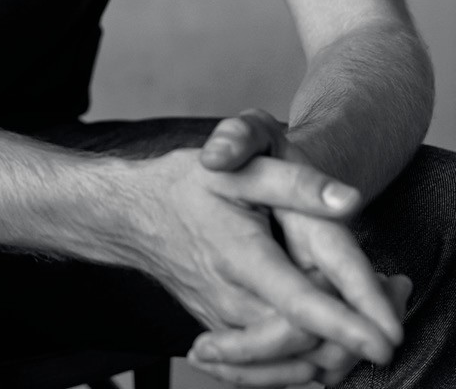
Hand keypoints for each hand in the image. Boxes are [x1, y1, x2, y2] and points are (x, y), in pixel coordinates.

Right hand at [187, 109, 407, 383]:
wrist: (134, 216)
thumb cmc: (186, 185)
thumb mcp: (239, 166)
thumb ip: (296, 182)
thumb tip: (349, 200)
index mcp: (238, 255)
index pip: (297, 303)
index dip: (344, 324)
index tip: (386, 339)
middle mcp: (231, 301)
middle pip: (305, 342)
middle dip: (356, 332)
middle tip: (399, 291)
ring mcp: (226, 325)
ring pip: (293, 360)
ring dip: (338, 348)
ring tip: (374, 314)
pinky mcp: (226, 337)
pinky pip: (274, 366)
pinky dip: (310, 358)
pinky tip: (333, 336)